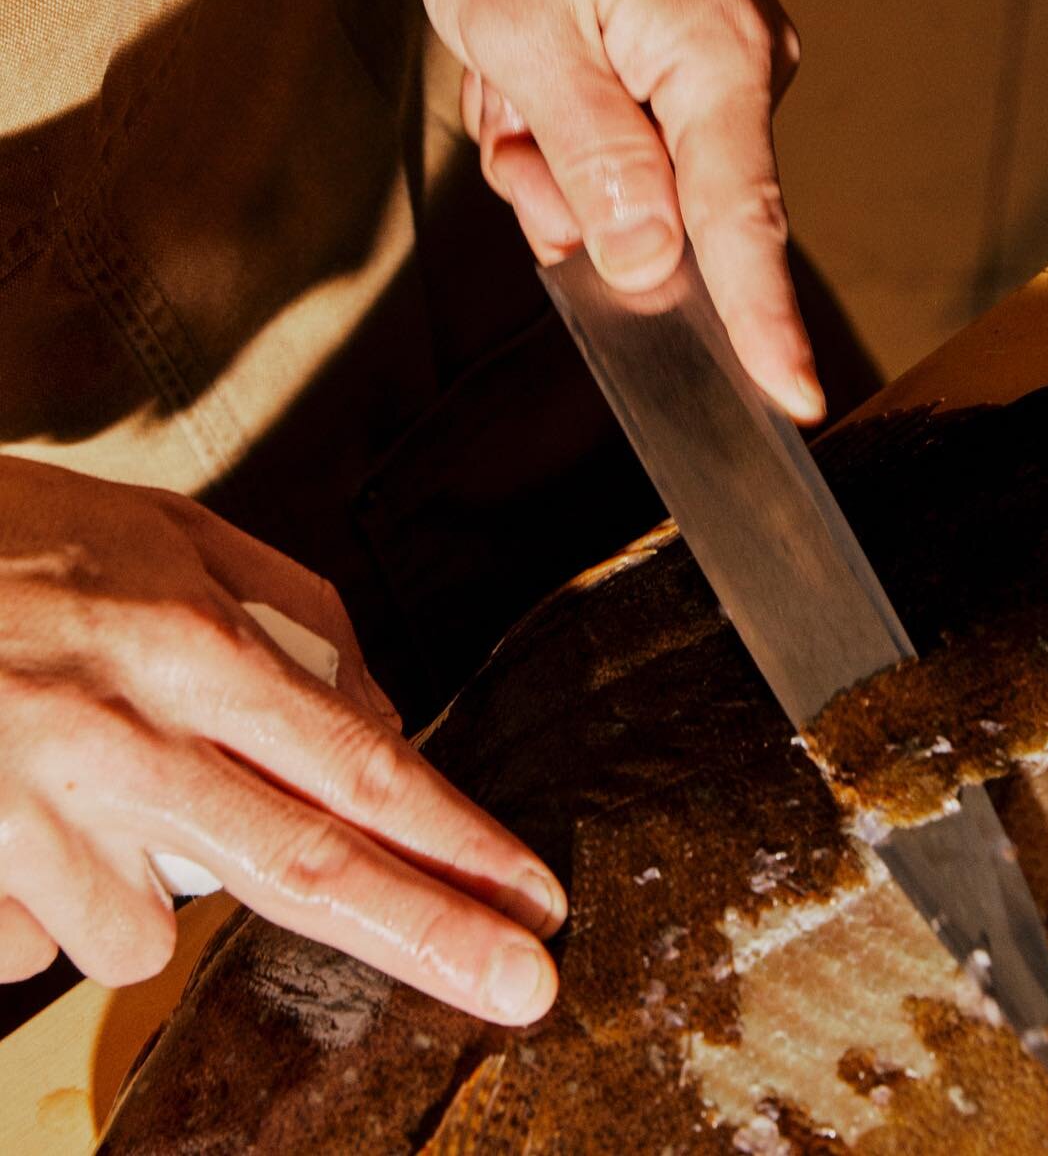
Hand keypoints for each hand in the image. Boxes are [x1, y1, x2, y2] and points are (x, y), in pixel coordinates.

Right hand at [0, 457, 564, 1022]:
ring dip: (160, 890)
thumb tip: (380, 716)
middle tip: (518, 986)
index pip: (352, 761)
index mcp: (186, 641)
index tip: (527, 893)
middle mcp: (120, 736)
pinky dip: (58, 897)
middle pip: (302, 865)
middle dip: (426, 934)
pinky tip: (23, 814)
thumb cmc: (18, 540)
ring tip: (100, 792)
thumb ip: (294, 618)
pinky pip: (44, 940)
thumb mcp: (174, 532)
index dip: (451, 835)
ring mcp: (29, 816)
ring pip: (149, 933)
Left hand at [410, 0, 825, 422]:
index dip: (762, 320)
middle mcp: (740, 63)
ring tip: (512, 61)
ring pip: (627, 178)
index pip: (746, 219)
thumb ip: (596, 161)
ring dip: (549, 144)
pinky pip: (615, 134)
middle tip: (510, 110)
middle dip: (569, 186)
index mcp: (720, 56)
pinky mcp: (681, 54)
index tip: (793, 399)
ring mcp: (713, 59)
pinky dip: (556, 114)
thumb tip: (650, 260)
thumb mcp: (526, 36)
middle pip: (666, 211)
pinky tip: (529, 56)